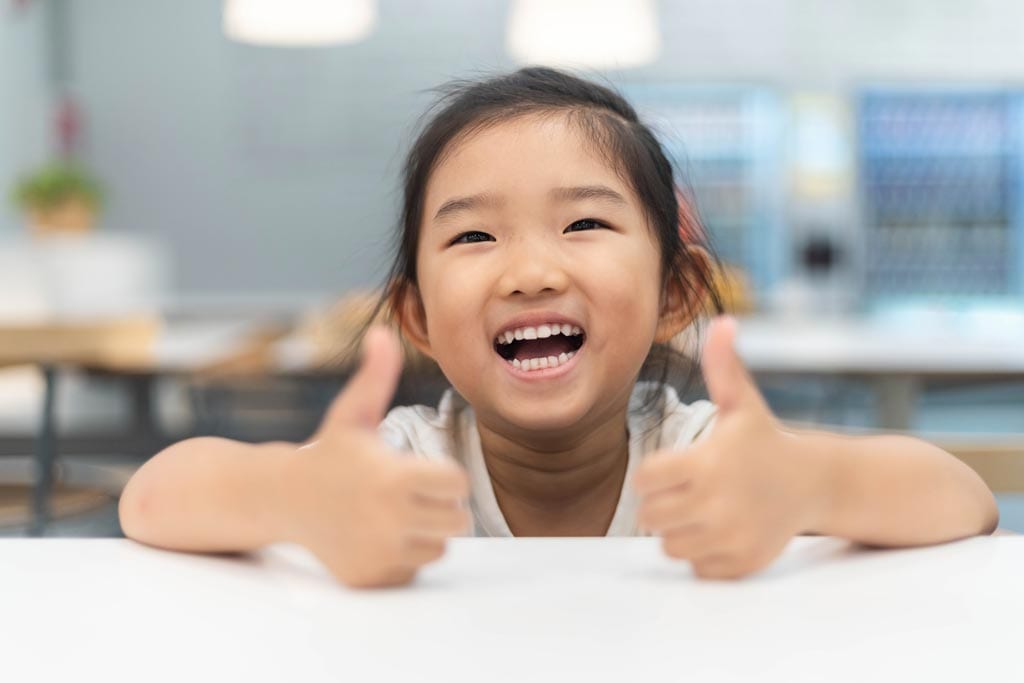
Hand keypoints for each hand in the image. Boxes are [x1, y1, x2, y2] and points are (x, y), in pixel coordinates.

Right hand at [282, 325, 470, 587]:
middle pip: (457, 519)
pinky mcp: (371, 577)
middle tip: (411, 492)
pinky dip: (404, 555)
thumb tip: (382, 331)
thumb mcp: (352, 413)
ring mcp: (380, 553)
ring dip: (426, 531)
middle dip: (441, 504)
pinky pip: (413, 568)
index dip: (444, 475)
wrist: (283, 500)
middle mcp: (390, 520)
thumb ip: (376, 375)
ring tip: (394, 512)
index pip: (458, 483)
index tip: (421, 469)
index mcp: (394, 478)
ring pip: (439, 546)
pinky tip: (377, 535)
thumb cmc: (329, 452)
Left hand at [633, 316, 823, 578]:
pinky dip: (702, 555)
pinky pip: (696, 568)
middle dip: (662, 504)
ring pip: (670, 546)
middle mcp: (716, 504)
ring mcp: (730, 538)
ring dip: (679, 531)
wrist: (816, 483)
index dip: (653, 474)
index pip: (645, 480)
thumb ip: (724, 366)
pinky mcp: (741, 563)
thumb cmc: (766, 440)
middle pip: (650, 517)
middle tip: (687, 490)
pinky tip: (721, 531)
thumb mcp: (744, 403)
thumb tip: (724, 320)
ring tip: (703, 510)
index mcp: (708, 463)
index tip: (673, 467)